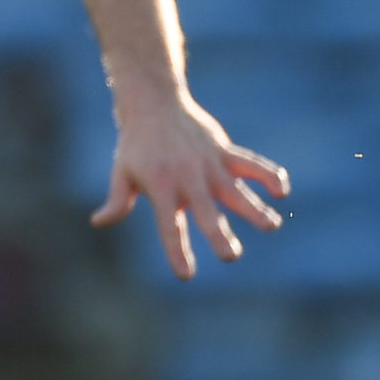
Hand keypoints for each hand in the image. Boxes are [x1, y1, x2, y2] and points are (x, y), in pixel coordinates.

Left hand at [91, 93, 289, 278]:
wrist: (153, 104)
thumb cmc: (136, 146)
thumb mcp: (121, 172)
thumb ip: (117, 201)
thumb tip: (98, 222)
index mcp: (160, 188)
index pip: (169, 226)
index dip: (177, 250)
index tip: (186, 275)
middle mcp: (187, 178)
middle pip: (205, 210)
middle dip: (218, 234)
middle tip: (230, 256)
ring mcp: (208, 163)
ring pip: (235, 188)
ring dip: (253, 206)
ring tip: (271, 225)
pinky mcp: (224, 150)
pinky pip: (251, 163)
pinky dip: (268, 174)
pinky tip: (282, 191)